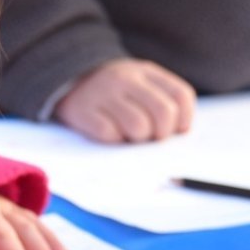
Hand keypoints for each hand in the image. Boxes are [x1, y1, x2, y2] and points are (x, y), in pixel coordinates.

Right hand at [54, 58, 195, 143]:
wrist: (65, 80)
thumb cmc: (112, 95)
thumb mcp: (137, 91)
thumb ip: (160, 117)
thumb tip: (175, 177)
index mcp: (146, 72)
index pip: (181, 95)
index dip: (184, 120)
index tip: (175, 132)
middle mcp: (126, 78)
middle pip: (164, 113)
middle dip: (162, 135)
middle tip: (150, 139)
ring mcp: (103, 92)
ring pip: (139, 126)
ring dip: (136, 140)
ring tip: (127, 137)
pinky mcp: (82, 109)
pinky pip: (109, 134)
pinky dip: (113, 142)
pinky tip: (109, 136)